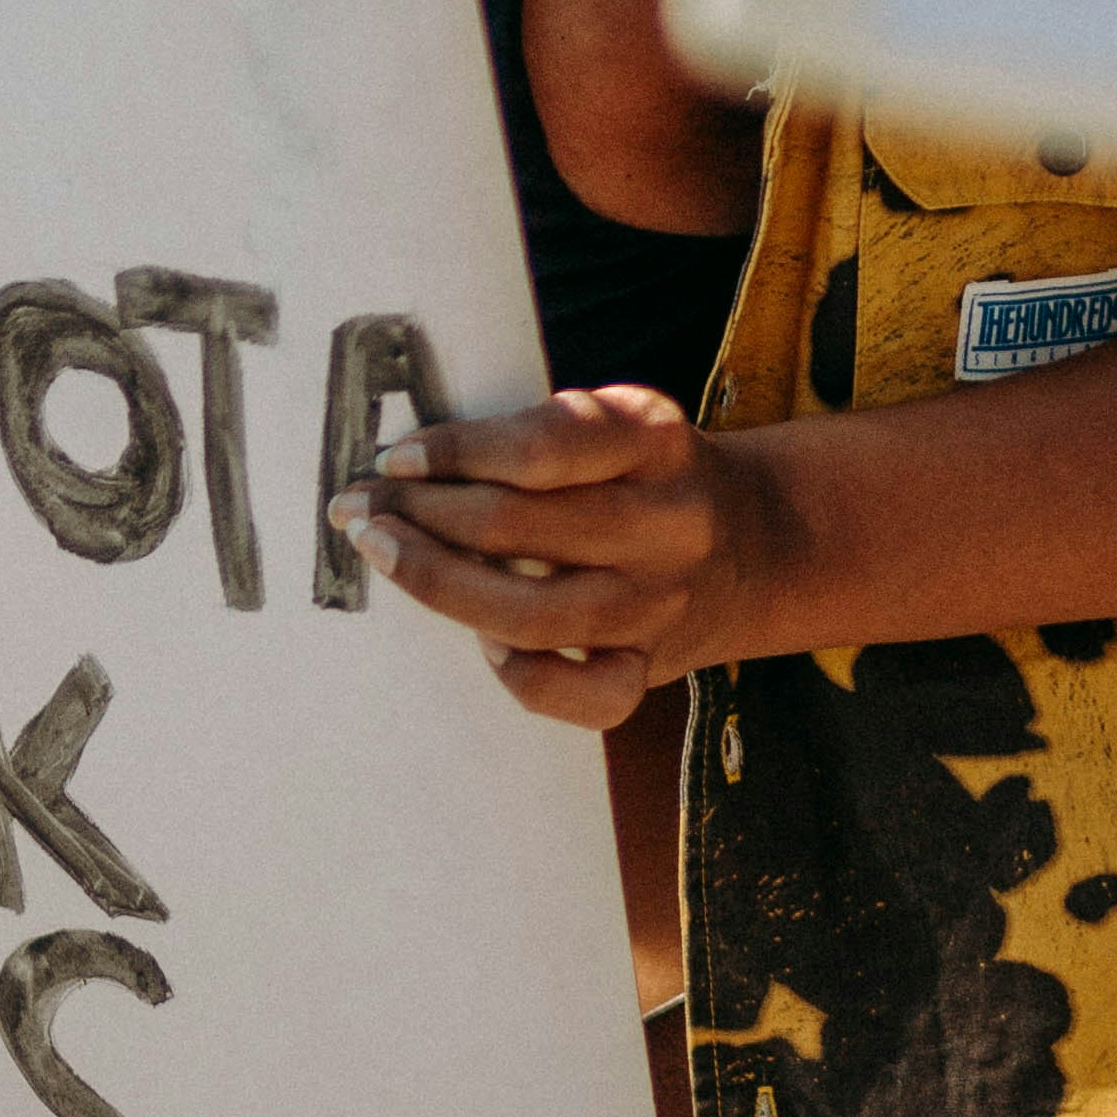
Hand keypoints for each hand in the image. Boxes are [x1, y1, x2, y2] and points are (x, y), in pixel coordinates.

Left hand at [329, 384, 753, 728]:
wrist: (758, 540)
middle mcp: (666, 522)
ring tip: (383, 555)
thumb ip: (541, 434)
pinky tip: (483, 641)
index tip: (396, 460)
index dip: (455, 453)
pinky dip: (521, 675)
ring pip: (533, 614)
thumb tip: (408, 463)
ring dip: (437, 583)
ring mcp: (661, 603)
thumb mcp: (618, 420)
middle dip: (418, 515)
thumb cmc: (646, 473)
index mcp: (653, 439)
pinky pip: (581, 696)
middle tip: (358, 509)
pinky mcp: (652, 667)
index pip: (540, 446)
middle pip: (519, 527)